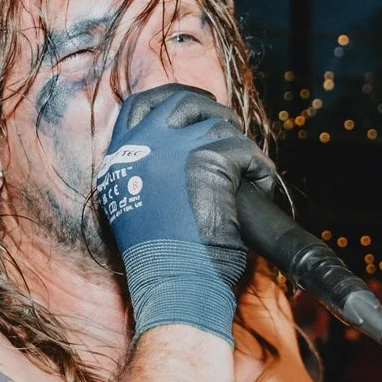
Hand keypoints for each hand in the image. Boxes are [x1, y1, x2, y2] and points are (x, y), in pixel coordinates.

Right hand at [96, 84, 277, 341]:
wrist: (174, 283)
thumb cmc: (160, 259)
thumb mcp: (134, 207)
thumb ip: (143, 173)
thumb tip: (176, 150)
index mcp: (119, 158)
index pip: (138, 106)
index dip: (169, 99)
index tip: (192, 107)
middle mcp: (141, 146)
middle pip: (181, 102)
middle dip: (210, 110)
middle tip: (228, 129)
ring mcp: (174, 148)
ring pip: (219, 125)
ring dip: (239, 146)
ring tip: (247, 173)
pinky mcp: (209, 158)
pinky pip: (246, 149)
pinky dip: (260, 168)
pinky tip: (262, 187)